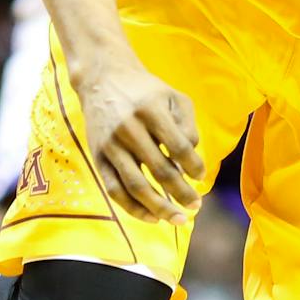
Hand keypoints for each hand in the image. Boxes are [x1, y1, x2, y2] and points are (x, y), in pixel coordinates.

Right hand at [74, 57, 205, 225]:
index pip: (178, 146)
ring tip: (178, 219)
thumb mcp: (173, 97)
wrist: (102, 80)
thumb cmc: (146, 91)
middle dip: (181, 192)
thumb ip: (188, 126)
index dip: (194, 166)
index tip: (201, 177)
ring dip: (160, 207)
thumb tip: (192, 161)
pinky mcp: (98, 157)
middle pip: (160, 169)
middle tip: (196, 206)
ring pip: (136, 185)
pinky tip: (152, 217)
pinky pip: (114, 190)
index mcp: (151, 110)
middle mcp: (129, 128)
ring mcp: (111, 145)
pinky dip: (133, 208)